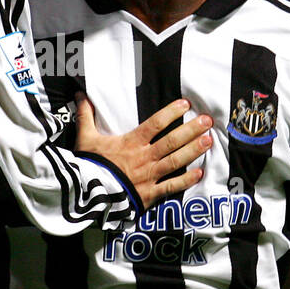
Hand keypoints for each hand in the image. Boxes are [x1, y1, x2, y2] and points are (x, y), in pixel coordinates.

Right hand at [74, 94, 212, 207]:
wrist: (86, 194)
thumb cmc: (88, 165)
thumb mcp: (85, 138)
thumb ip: (86, 115)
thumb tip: (80, 94)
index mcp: (131, 143)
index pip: (155, 124)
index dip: (171, 113)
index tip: (186, 104)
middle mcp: (144, 157)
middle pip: (172, 141)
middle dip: (191, 130)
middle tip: (208, 121)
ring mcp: (149, 176)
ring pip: (175, 161)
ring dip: (193, 150)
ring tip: (209, 140)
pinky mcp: (149, 193)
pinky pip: (171, 186)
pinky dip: (186, 181)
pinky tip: (200, 173)